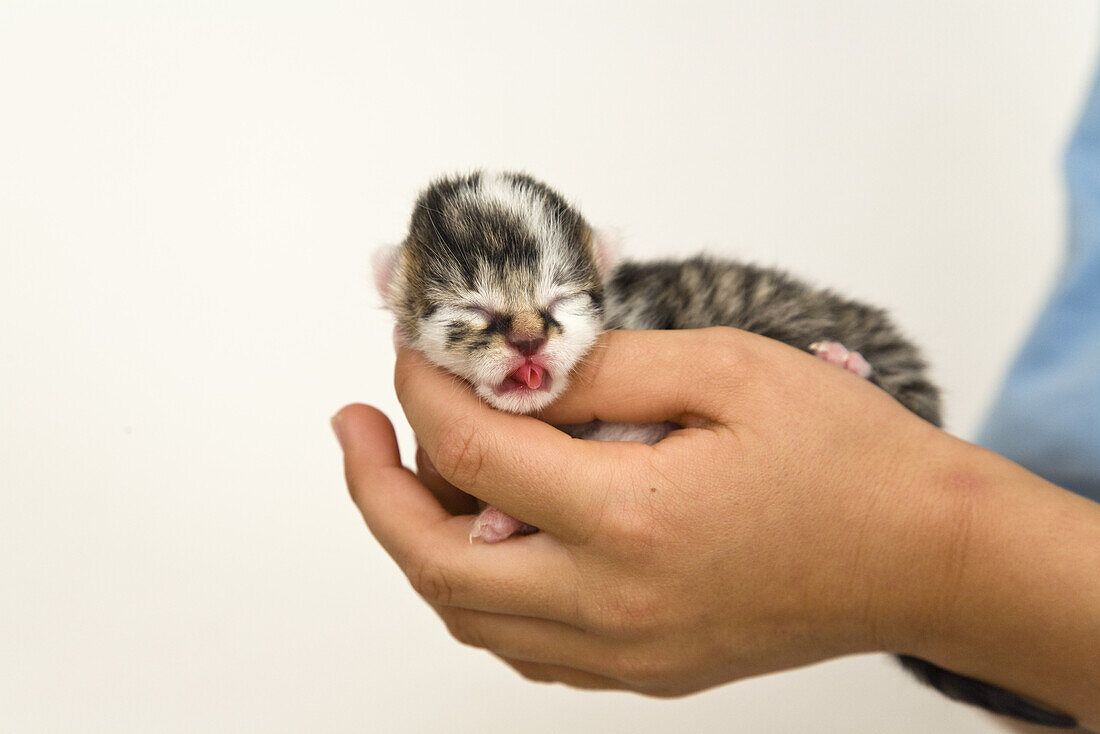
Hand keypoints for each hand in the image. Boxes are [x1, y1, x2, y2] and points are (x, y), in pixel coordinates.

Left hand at [333, 328, 964, 694]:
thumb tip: (515, 363)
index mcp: (633, 519)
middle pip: (435, 562)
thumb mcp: (726, 370)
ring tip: (413, 473)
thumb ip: (605, 366)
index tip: (412, 349)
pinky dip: (479, 590)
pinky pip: (523, 645)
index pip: (474, 453)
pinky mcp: (645, 670)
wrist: (923, 554)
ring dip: (420, 541)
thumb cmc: (846, 459)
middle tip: (357, 427)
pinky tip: (487, 535)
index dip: (424, 390)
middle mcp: (614, 603)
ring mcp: (626, 652)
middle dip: (373, 488)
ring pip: (469, 616)